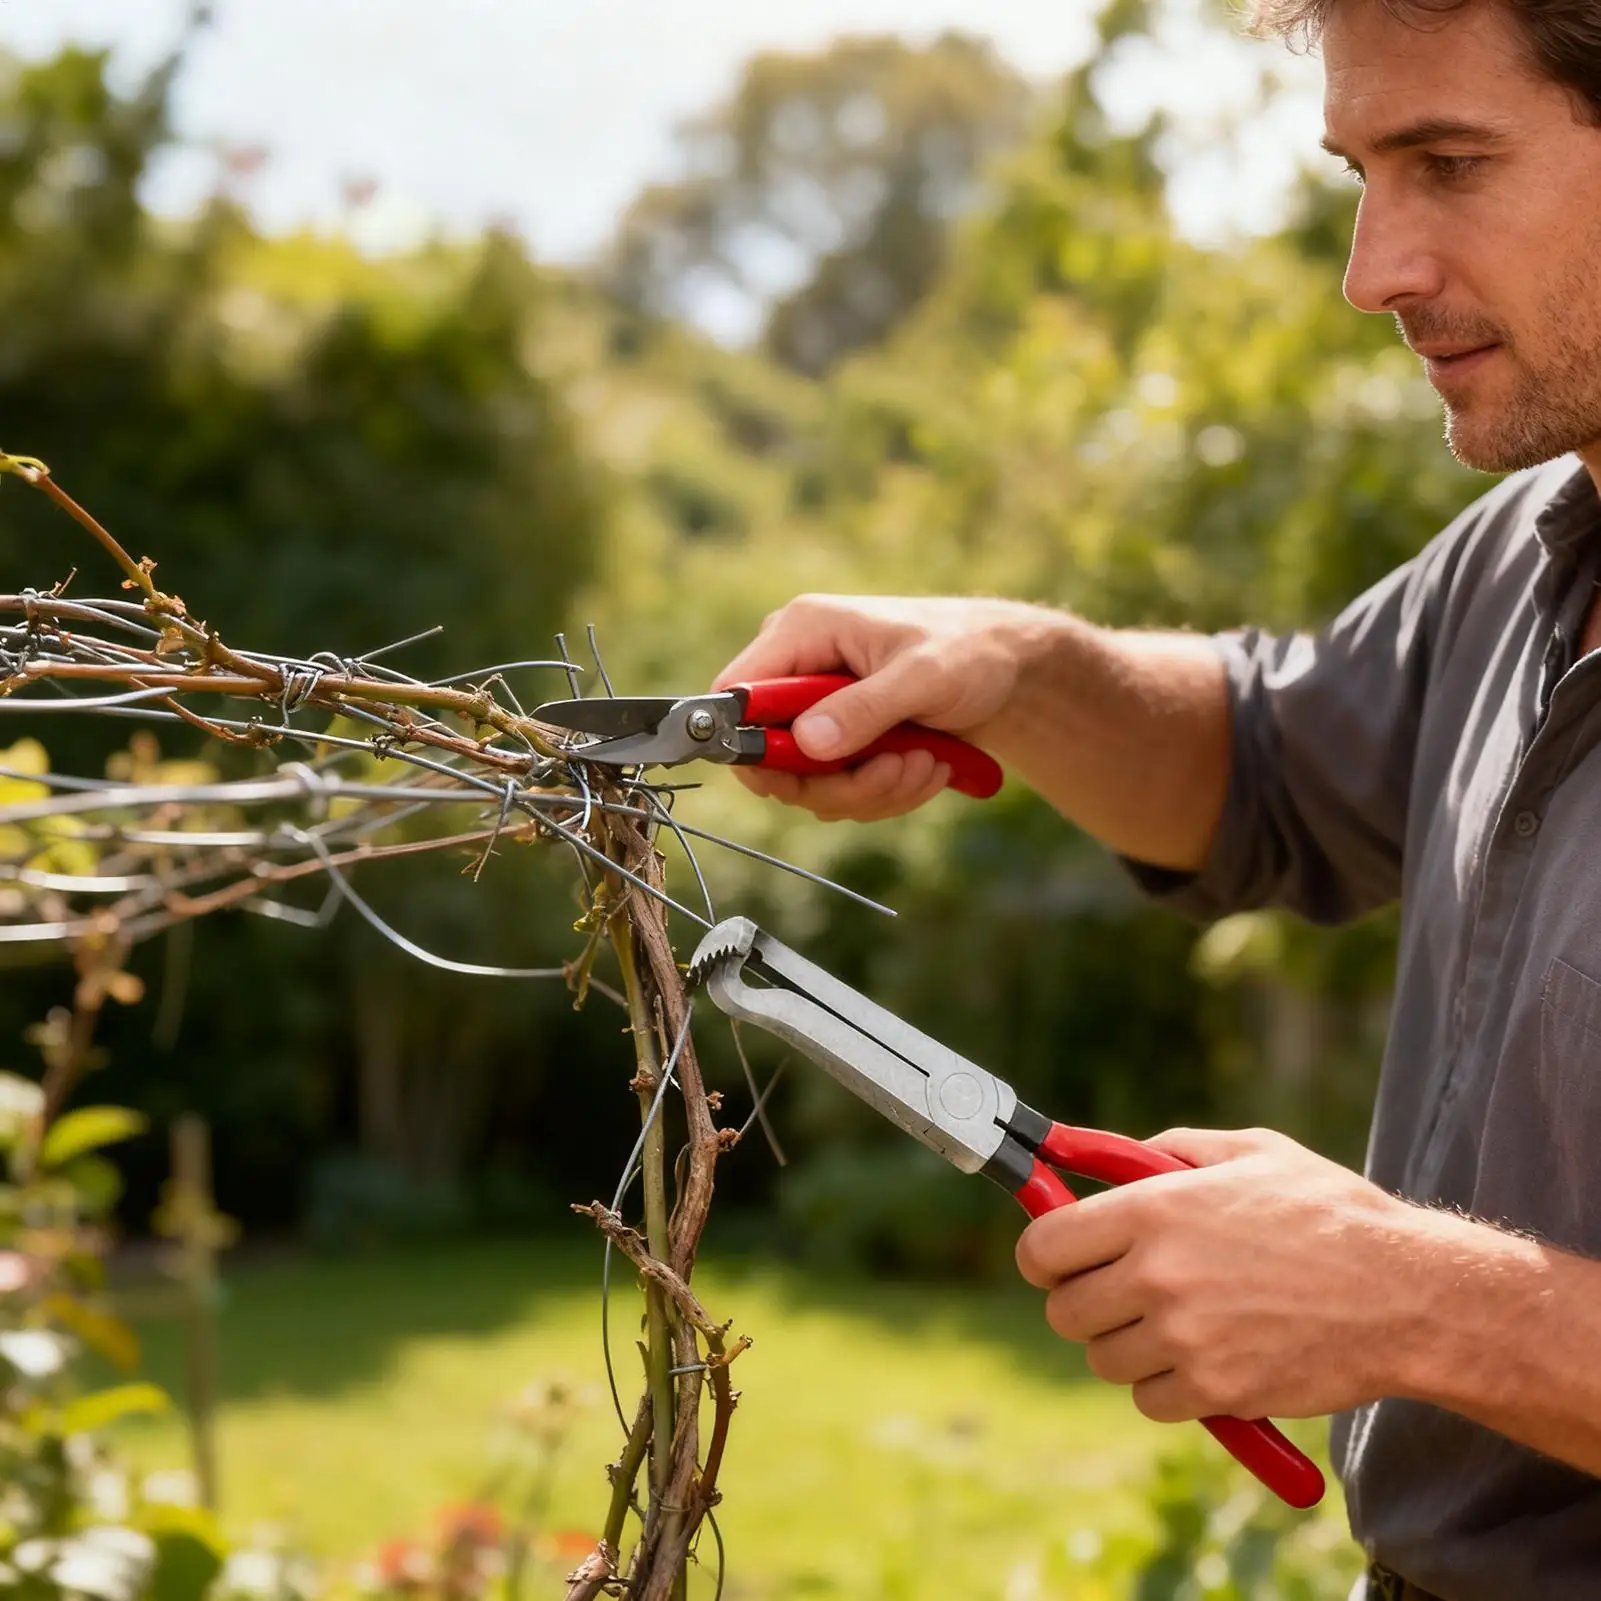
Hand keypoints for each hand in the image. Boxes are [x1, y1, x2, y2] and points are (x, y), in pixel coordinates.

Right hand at [713, 594, 1046, 820]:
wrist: (1009, 670)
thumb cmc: (969, 653)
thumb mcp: (922, 677)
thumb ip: (863, 709)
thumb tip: (806, 744)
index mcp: (801, 632)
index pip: (736, 695)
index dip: (752, 744)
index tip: (800, 775)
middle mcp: (798, 670)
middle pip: (770, 757)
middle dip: (836, 781)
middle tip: (895, 773)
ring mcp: (817, 710)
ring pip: (808, 784)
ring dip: (872, 790)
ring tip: (926, 765)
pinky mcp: (840, 741)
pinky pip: (839, 791)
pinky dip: (884, 792)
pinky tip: (926, 768)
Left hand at [1014, 1127, 1448, 1422]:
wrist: (1406, 1293)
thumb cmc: (1328, 1212)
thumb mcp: (1249, 1152)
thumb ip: (1167, 1150)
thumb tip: (1100, 1154)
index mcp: (1153, 1210)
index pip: (1044, 1246)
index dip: (1042, 1255)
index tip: (1054, 1260)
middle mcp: (1157, 1275)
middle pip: (1064, 1310)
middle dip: (1083, 1301)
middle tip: (1118, 1292)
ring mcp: (1185, 1338)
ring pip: (1104, 1359)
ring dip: (1127, 1346)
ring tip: (1174, 1322)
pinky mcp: (1217, 1390)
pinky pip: (1151, 1401)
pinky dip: (1167, 1387)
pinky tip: (1205, 1357)